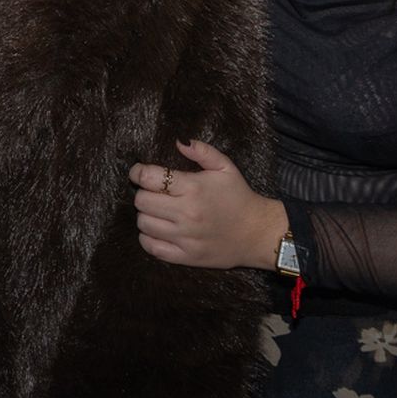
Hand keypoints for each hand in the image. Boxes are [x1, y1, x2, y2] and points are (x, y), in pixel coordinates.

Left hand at [129, 139, 287, 271]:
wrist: (258, 233)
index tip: (139, 172)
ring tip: (158, 211)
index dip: (138, 172)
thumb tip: (179, 141)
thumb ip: (202, 151)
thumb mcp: (225, 167)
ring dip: (146, 215)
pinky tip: (157, 230)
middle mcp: (186, 213)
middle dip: (143, 193)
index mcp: (193, 188)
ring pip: (143, 224)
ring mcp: (185, 237)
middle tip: (153, 193)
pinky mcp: (186, 256)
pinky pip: (152, 247)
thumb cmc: (239, 197)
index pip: (149, 178)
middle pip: (141, 201)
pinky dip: (147, 238)